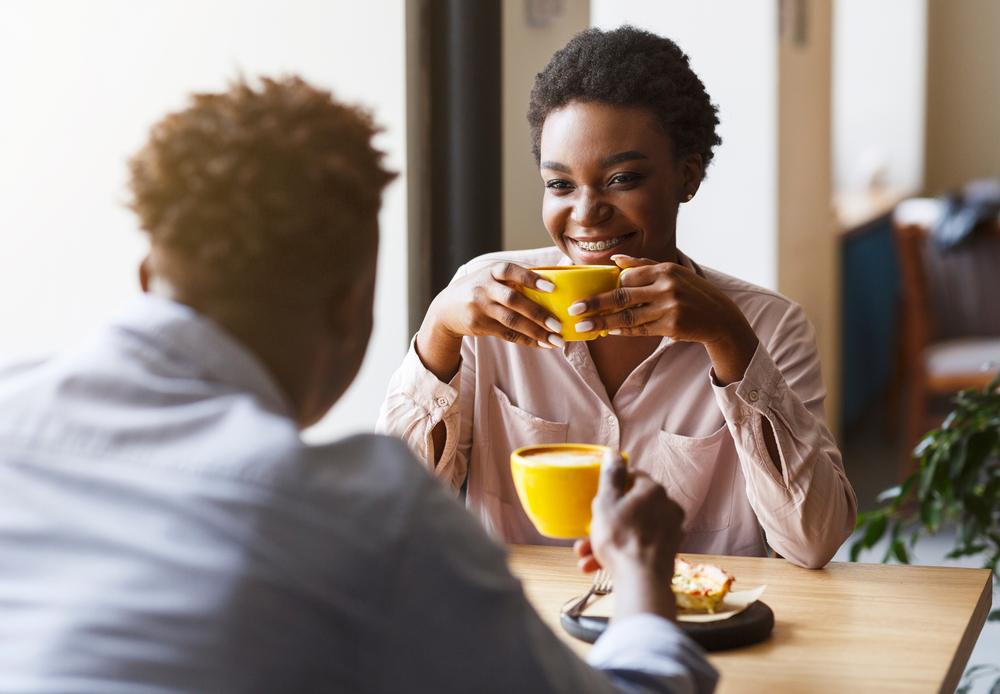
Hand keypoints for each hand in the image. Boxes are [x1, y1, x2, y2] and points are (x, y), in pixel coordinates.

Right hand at [415, 262, 563, 382]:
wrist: (445, 309)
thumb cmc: (479, 289)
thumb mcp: (490, 277)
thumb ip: (515, 277)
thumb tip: (557, 276)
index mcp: (491, 271)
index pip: (511, 271)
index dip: (531, 279)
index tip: (551, 287)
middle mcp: (484, 288)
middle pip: (513, 300)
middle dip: (537, 313)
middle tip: (558, 324)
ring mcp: (480, 308)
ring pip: (511, 321)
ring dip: (536, 331)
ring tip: (556, 340)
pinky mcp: (479, 325)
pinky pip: (507, 334)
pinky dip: (527, 340)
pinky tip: (542, 343)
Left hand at [568, 256, 758, 384]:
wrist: (720, 317)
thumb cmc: (691, 292)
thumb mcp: (672, 273)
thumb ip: (643, 266)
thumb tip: (614, 261)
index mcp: (664, 270)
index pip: (627, 276)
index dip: (607, 286)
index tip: (586, 292)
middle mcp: (666, 287)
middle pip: (622, 295)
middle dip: (595, 303)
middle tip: (574, 309)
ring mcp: (669, 307)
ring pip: (628, 316)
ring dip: (603, 322)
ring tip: (583, 326)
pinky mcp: (672, 325)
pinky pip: (640, 329)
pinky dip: (622, 331)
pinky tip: (607, 331)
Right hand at [574, 450, 684, 621]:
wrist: (641, 582)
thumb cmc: (620, 539)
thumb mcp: (606, 502)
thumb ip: (611, 476)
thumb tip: (614, 453)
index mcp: (653, 489)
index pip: (632, 477)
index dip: (613, 486)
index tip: (600, 498)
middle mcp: (668, 506)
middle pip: (632, 506)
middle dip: (606, 520)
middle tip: (588, 531)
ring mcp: (671, 530)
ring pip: (633, 529)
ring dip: (607, 541)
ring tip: (585, 555)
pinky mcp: (669, 551)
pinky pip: (640, 546)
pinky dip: (622, 553)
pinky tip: (597, 565)